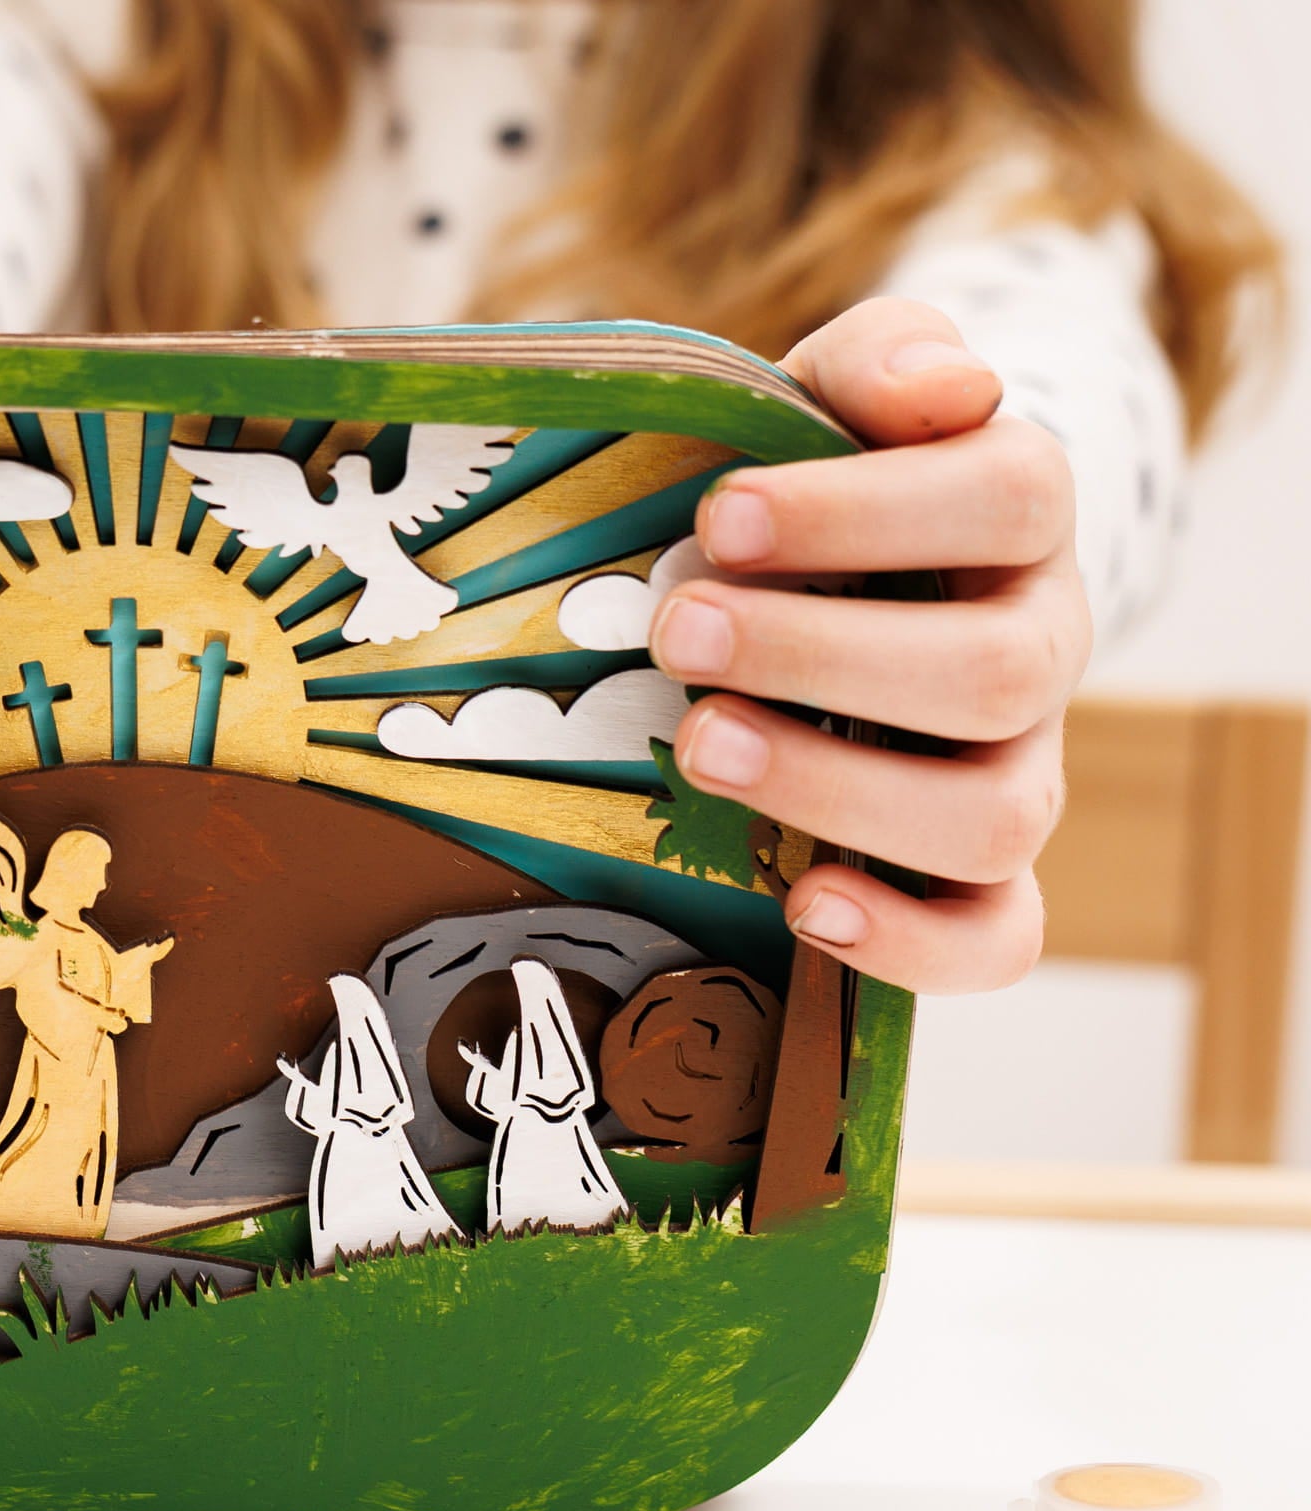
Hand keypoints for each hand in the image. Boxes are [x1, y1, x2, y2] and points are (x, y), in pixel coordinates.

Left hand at [649, 297, 1088, 993]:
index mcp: (1016, 519)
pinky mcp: (978, 879)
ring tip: (702, 746)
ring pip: (994, 816)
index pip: (1009, 497)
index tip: (724, 517)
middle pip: (992, 672)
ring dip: (840, 788)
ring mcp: (1016, 772)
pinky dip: (911, 940)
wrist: (829, 600)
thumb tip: (947, 385)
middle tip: (679, 633)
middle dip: (821, 656)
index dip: (868, 511)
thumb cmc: (819, 497)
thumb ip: (882, 364)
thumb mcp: (832, 401)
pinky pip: (1000, 938)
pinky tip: (803, 902)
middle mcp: (1038, 650)